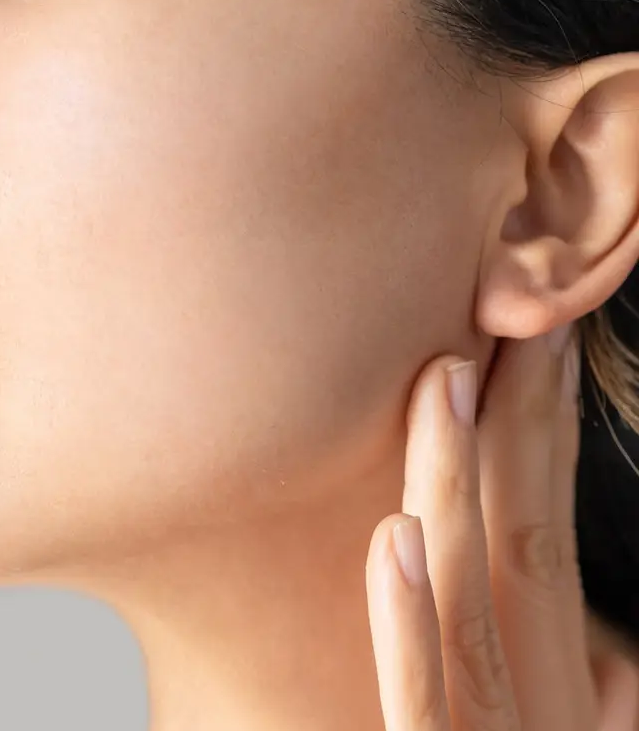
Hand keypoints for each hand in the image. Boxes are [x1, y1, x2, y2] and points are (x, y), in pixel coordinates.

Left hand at [366, 328, 594, 729]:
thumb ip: (555, 703)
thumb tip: (608, 667)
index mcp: (559, 699)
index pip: (548, 549)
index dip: (544, 442)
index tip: (540, 340)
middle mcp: (542, 714)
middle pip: (527, 553)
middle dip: (519, 428)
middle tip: (513, 312)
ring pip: (474, 608)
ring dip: (457, 486)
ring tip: (443, 377)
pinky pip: (420, 708)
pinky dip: (409, 624)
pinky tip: (395, 534)